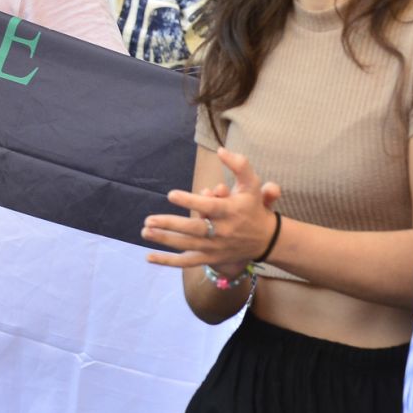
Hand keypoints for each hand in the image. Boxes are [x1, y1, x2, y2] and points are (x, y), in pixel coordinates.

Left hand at [142, 148, 282, 270]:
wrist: (267, 239)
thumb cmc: (253, 207)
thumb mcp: (252, 183)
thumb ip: (239, 164)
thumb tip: (221, 150)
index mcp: (230, 211)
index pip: (209, 207)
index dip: (190, 201)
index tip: (171, 194)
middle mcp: (222, 231)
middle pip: (193, 229)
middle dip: (170, 225)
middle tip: (149, 220)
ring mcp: (215, 247)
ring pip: (187, 246)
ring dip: (164, 240)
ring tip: (145, 231)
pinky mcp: (210, 258)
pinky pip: (187, 262)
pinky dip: (168, 262)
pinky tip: (149, 256)